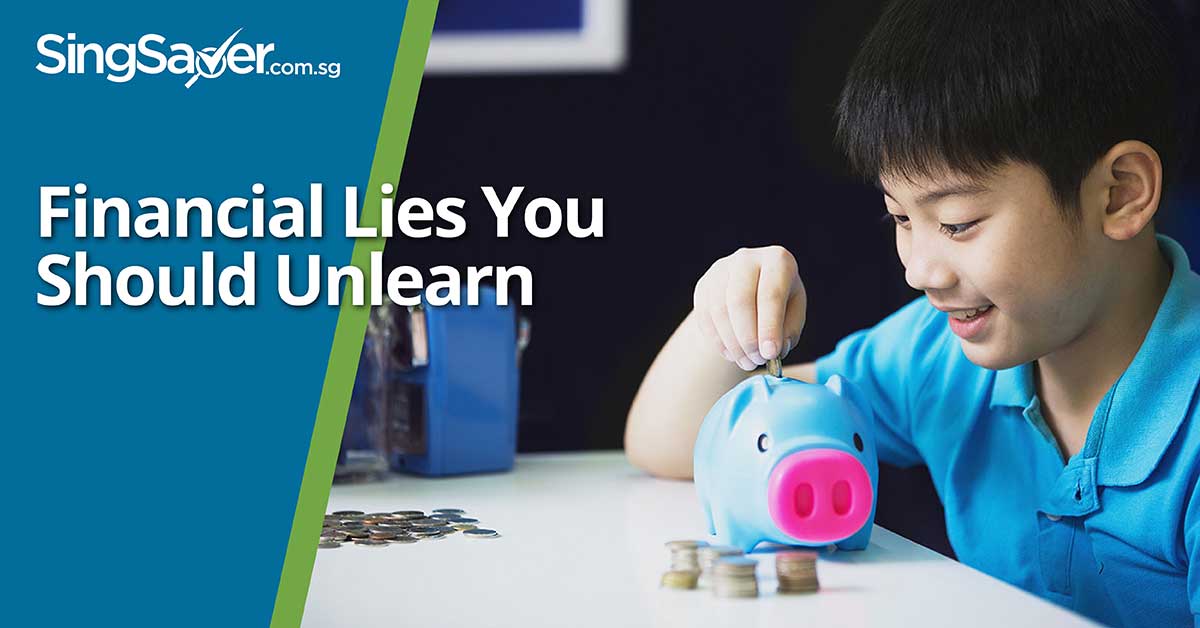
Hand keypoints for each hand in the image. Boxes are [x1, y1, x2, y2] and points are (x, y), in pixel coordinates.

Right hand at [692, 246, 806, 370]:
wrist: (753, 292)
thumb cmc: (780, 303)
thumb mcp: (794, 313)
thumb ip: (789, 330)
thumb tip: (774, 349)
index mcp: (777, 260)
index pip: (770, 294)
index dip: (769, 327)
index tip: (770, 354)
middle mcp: (746, 259)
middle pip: (740, 301)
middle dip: (748, 338)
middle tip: (757, 361)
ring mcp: (721, 270)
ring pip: (719, 311)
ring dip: (733, 344)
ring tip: (748, 362)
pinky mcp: (703, 286)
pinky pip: (705, 318)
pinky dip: (718, 341)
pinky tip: (732, 354)